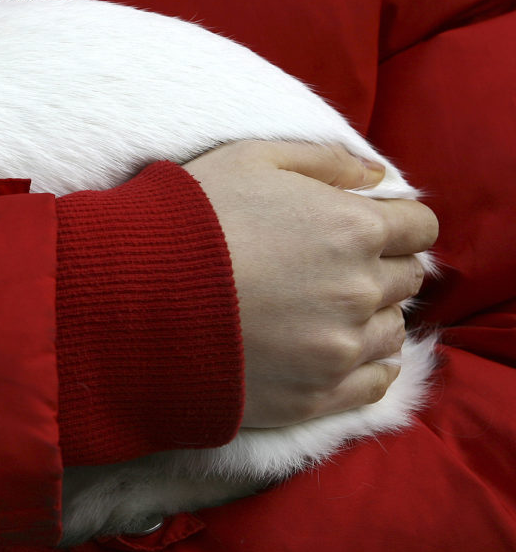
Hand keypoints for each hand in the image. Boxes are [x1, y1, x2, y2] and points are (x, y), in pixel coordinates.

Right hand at [182, 141, 437, 427]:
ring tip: (319, 309)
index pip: (419, 225)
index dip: (392, 222)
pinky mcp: (316, 394)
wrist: (132, 295)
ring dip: (369, 316)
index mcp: (354, 227)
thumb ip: (324, 160)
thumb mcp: (250, 157)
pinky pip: (374, 384)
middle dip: (377, 266)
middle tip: (327, 265)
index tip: (362, 226)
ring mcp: (340, 347)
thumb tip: (374, 177)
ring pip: (392, 330)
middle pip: (406, 277)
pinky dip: (364, 366)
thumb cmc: (188, 217)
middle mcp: (361, 289)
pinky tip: (331, 351)